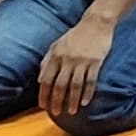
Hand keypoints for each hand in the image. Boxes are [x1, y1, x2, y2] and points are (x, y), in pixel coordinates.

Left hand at [39, 3, 123, 121]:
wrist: (96, 23)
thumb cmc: (76, 35)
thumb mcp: (57, 45)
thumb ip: (47, 61)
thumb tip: (39, 79)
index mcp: (56, 55)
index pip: (46, 79)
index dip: (43, 94)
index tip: (43, 106)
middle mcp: (67, 59)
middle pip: (59, 85)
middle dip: (56, 101)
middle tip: (56, 113)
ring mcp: (82, 61)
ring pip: (75, 85)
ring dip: (72, 100)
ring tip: (70, 112)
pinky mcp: (96, 62)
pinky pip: (91, 81)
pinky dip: (87, 93)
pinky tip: (85, 103)